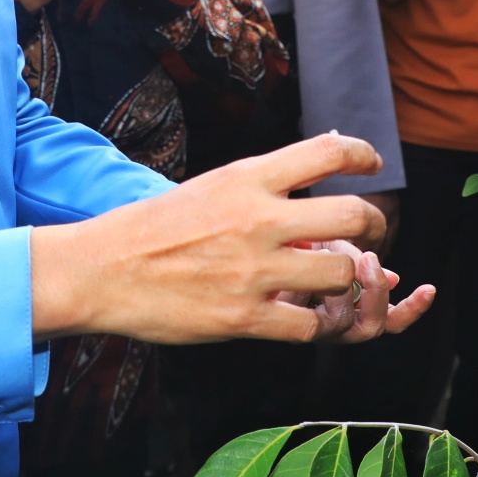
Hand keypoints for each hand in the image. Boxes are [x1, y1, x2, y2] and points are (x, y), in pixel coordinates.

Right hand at [31, 134, 435, 343]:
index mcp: (248, 178)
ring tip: (339, 280)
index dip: (362, 153)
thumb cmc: (157, 226)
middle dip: (375, 226)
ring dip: (349, 280)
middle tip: (371, 234)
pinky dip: (323, 323)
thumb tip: (319, 158)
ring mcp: (253, 271)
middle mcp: (258, 219)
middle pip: (353, 214)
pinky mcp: (243, 317)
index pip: (327, 151)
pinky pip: (311, 326)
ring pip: (341, 274)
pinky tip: (314, 316)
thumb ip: (264, 180)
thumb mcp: (213, 184)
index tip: (373, 163)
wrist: (103, 269)